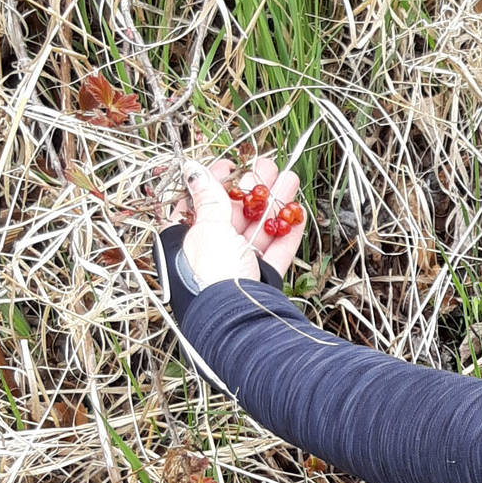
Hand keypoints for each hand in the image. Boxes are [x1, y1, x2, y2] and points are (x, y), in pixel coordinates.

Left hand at [182, 154, 306, 289]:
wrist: (236, 317)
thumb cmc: (210, 273)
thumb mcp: (206, 227)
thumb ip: (208, 197)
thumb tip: (193, 170)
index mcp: (185, 240)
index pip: (197, 203)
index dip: (213, 181)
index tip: (230, 165)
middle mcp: (210, 252)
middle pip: (232, 213)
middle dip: (253, 188)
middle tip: (267, 167)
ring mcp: (237, 265)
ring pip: (257, 228)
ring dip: (275, 203)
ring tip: (289, 180)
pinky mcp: (260, 277)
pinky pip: (275, 251)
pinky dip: (287, 232)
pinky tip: (296, 213)